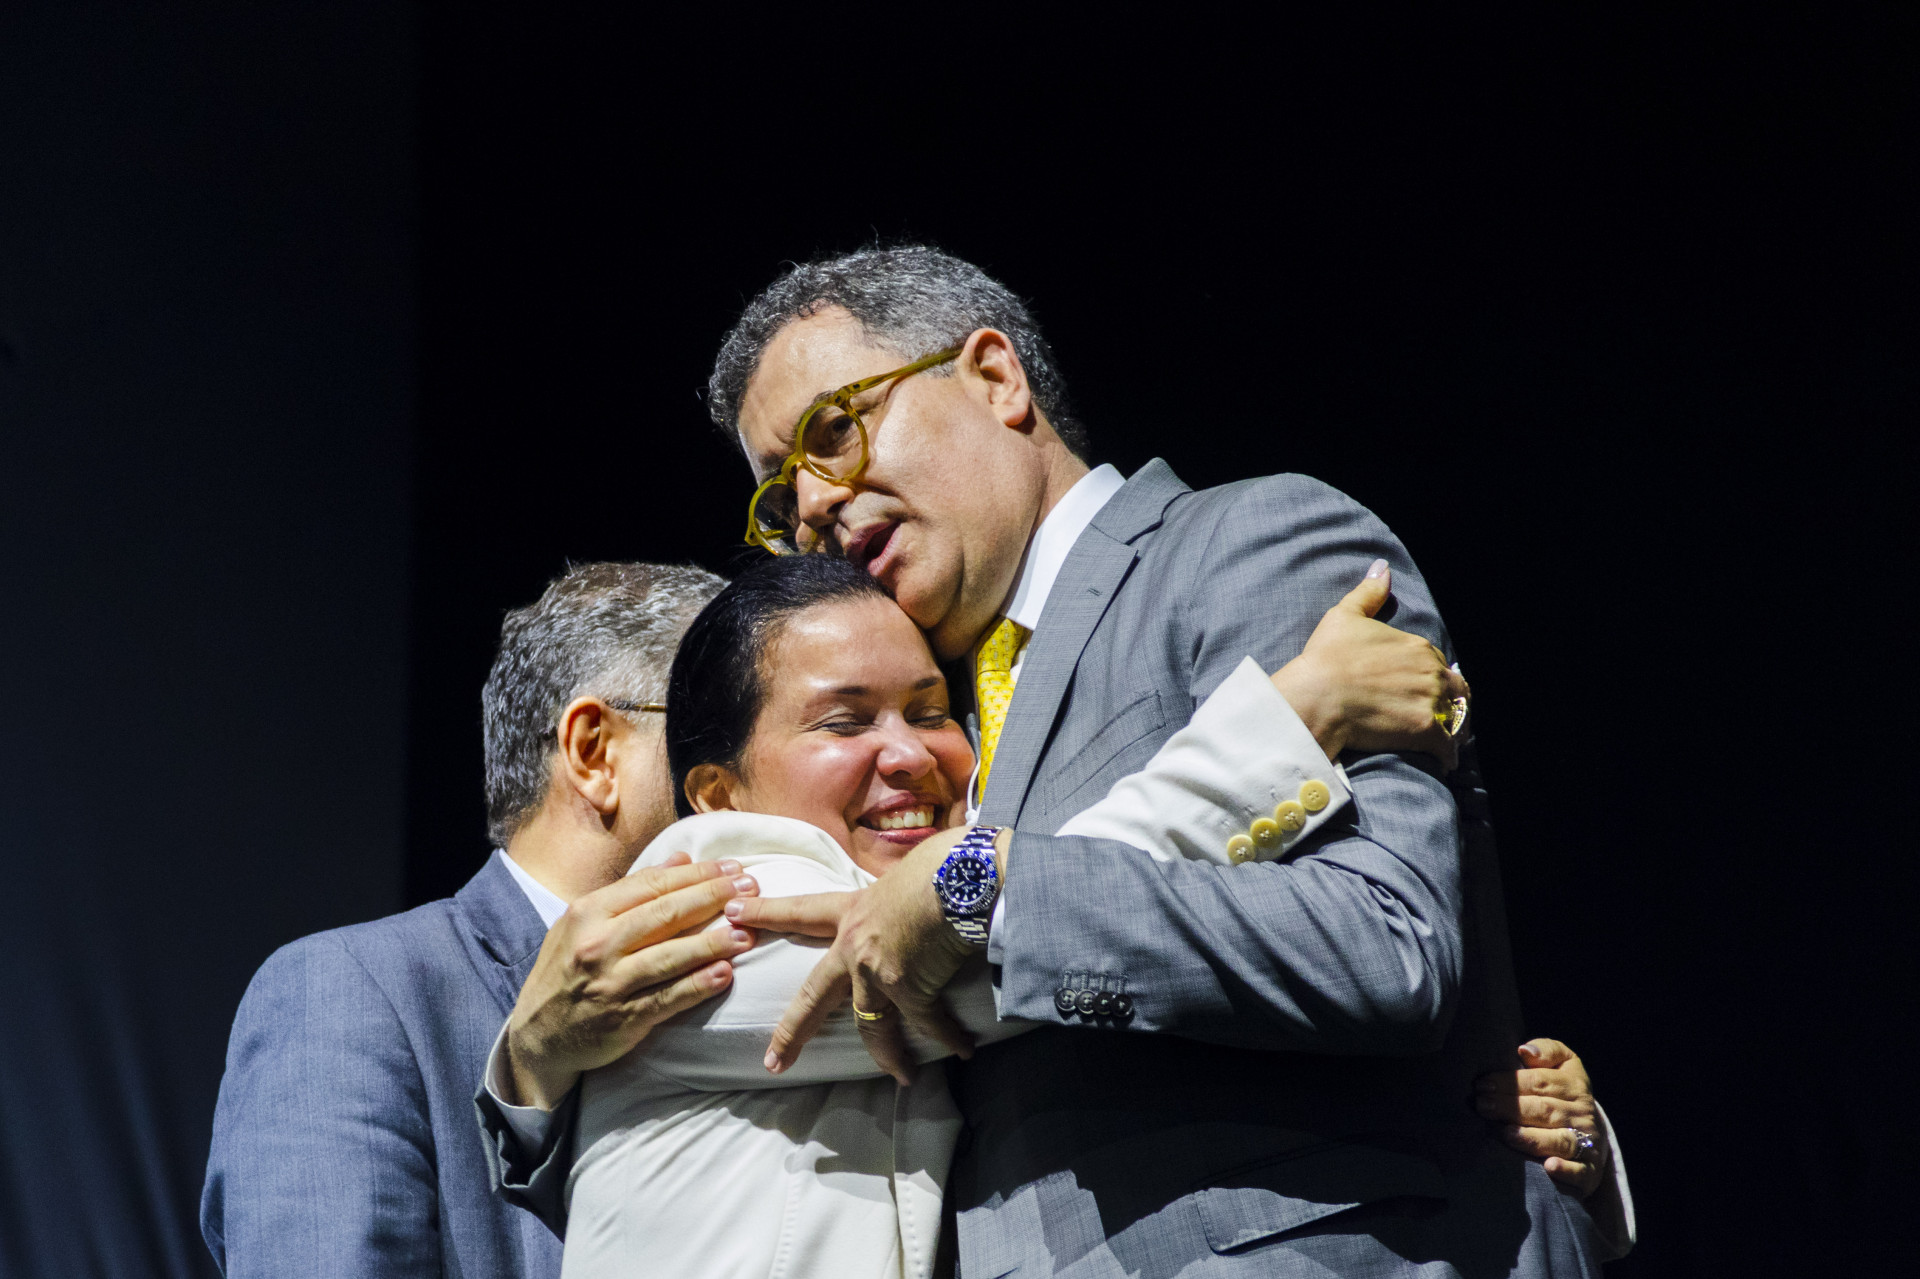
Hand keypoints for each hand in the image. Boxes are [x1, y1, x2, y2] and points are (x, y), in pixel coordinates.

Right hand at [501, 854, 758, 1109]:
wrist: (537, 1033)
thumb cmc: (568, 969)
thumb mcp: (585, 921)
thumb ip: (633, 890)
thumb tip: (682, 858)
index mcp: (589, 912)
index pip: (652, 885)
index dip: (697, 874)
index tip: (733, 868)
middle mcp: (597, 944)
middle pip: (666, 914)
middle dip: (714, 898)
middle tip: (752, 890)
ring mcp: (610, 983)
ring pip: (670, 956)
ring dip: (713, 943)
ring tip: (748, 933)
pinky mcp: (622, 1018)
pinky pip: (667, 998)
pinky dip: (697, 986)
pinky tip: (724, 975)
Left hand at [730, 827, 988, 1084]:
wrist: (962, 879)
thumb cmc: (940, 864)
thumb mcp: (906, 872)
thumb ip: (900, 890)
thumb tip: (917, 883)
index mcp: (853, 911)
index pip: (801, 912)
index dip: (766, 913)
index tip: (732, 915)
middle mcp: (855, 946)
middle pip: (815, 996)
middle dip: (793, 1032)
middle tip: (772, 1061)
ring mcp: (878, 973)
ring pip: (872, 1027)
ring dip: (889, 1056)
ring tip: (902, 1076)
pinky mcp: (909, 991)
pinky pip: (930, 1025)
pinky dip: (949, 1038)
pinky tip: (964, 1050)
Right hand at [1269, 560, 1470, 768]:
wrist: (1318, 696)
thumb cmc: (1326, 657)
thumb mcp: (1345, 615)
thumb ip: (1369, 592)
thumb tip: (1382, 567)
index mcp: (1418, 646)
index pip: (1437, 663)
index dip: (1430, 677)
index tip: (1421, 690)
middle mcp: (1432, 672)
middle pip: (1455, 690)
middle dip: (1449, 703)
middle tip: (1438, 716)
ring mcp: (1431, 702)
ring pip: (1457, 718)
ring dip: (1453, 728)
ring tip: (1445, 740)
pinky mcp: (1426, 732)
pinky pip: (1449, 747)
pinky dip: (1448, 755)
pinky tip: (1443, 761)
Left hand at [1474, 1038, 1610, 1196]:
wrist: (1592, 1137)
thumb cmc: (1562, 1096)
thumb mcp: (1563, 1065)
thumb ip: (1547, 1051)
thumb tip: (1524, 1050)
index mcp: (1575, 1085)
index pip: (1541, 1082)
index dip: (1510, 1081)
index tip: (1482, 1084)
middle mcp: (1583, 1113)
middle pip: (1545, 1110)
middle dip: (1511, 1107)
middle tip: (1482, 1106)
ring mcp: (1588, 1142)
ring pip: (1559, 1140)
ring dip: (1531, 1138)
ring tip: (1504, 1133)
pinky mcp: (1589, 1170)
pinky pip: (1579, 1171)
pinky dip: (1565, 1169)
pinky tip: (1548, 1167)